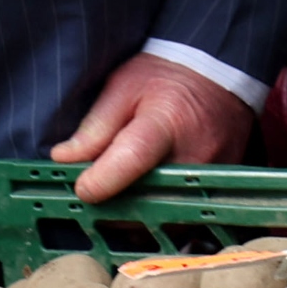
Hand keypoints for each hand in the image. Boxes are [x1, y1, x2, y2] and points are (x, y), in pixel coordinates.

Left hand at [50, 52, 252, 203]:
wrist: (218, 72)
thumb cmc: (165, 76)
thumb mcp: (123, 87)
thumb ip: (95, 126)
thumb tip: (64, 159)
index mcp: (165, 121)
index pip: (132, 158)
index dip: (102, 179)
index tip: (82, 188)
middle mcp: (196, 152)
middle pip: (149, 198)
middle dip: (116, 205)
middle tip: (97, 194)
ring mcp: (214, 172)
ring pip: (168, 214)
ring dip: (139, 214)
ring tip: (121, 195)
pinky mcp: (221, 184)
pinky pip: (187, 215)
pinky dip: (162, 212)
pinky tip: (146, 198)